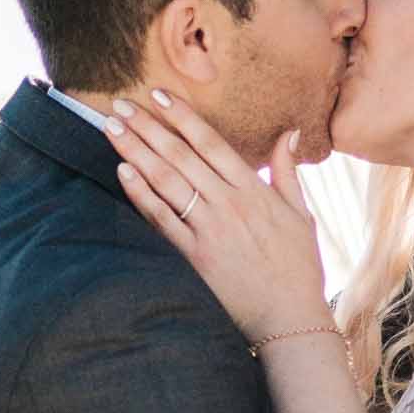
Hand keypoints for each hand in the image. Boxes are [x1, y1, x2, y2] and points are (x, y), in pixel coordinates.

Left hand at [109, 90, 330, 342]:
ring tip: (112, 130)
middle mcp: (228, 204)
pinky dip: (141, 195)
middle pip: (180, 156)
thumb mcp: (301, 214)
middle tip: (120, 105)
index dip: (183, 116)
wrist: (289, 317)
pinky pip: (162, 220)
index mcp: (253, 190)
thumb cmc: (298, 267)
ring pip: (166, 182)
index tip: (158, 95)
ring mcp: (209, 230)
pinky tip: (122, 173)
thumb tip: (290, 132)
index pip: (211, 143)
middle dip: (148, 127)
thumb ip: (288, 171)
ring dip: (136, 152)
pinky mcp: (194, 256)